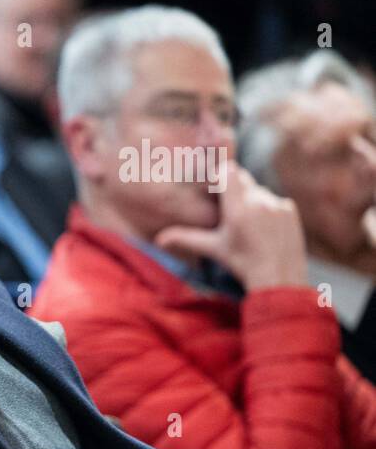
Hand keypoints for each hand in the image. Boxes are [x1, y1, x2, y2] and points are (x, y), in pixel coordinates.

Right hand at [155, 161, 307, 289]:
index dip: (219, 176)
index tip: (213, 189)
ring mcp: (278, 204)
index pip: (229, 171)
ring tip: (244, 223)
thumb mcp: (213, 249)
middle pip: (243, 178)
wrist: (279, 278)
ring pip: (257, 190)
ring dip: (248, 199)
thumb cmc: (242, 263)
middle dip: (232, 188)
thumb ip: (186, 239)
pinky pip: (273, 199)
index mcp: (238, 208)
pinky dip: (265, 208)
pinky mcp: (291, 210)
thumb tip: (158, 240)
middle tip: (225, 208)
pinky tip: (262, 228)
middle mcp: (260, 201)